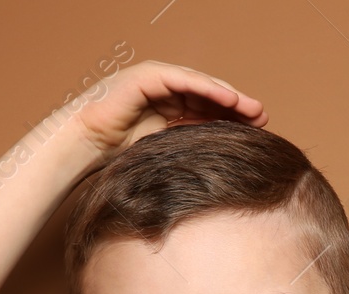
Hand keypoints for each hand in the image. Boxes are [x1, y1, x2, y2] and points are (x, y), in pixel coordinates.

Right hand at [67, 60, 267, 166]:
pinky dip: (207, 88)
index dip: (233, 118)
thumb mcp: (165, 150)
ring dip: (229, 96)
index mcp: (170, 107)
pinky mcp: (148, 77)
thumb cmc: (119, 153)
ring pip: (201, 85)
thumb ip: (189, 147)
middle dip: (238, 106)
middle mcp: (165, 89)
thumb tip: (218, 163)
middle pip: (209, 95)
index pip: (208, 109)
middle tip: (263, 118)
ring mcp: (156, 80)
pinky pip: (184, 80)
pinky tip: (229, 99)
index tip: (258, 130)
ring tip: (252, 109)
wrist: (86, 146)